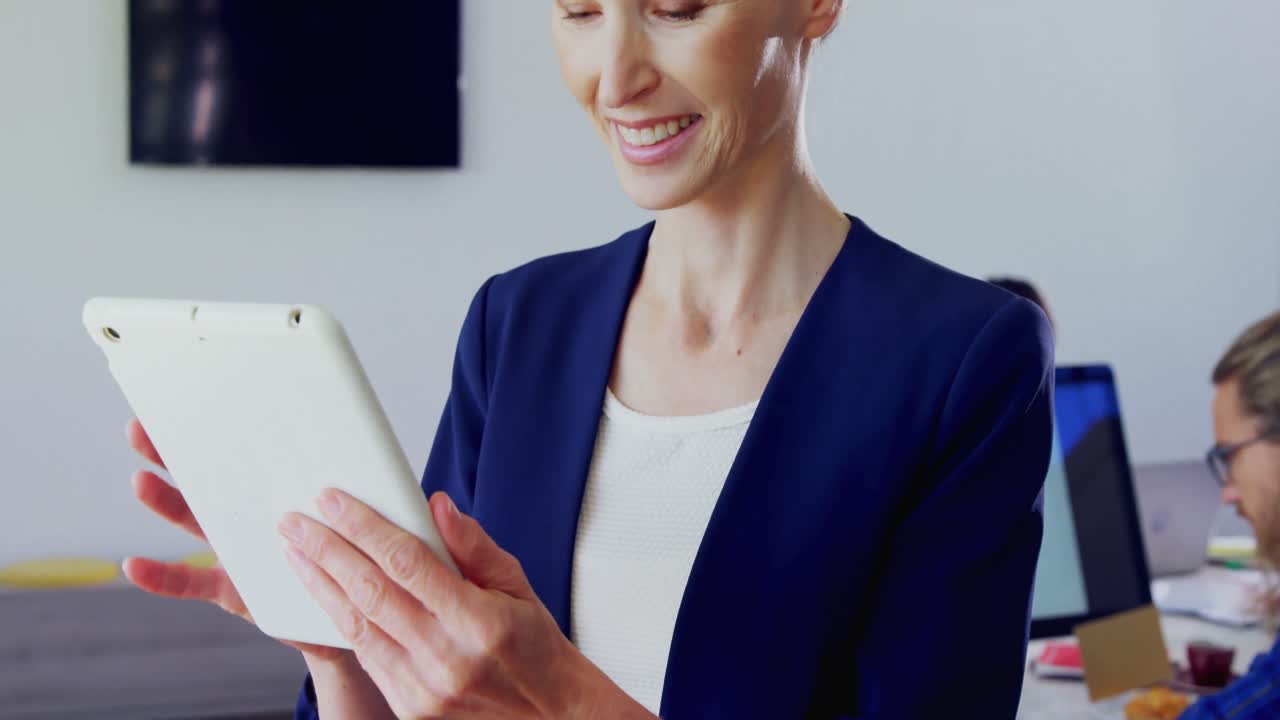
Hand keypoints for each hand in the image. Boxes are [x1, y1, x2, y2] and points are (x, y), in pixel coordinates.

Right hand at [122, 418, 346, 663]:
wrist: (345, 612)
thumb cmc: (348, 554)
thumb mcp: (355, 510)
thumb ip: (356, 479)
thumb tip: (368, 432)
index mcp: (272, 491)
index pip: (239, 454)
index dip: (213, 430)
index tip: (188, 403)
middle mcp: (246, 517)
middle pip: (203, 480)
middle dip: (169, 454)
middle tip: (140, 429)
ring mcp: (233, 551)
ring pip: (192, 521)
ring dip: (163, 502)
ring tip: (140, 481)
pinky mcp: (230, 589)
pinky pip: (189, 582)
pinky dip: (160, 577)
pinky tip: (133, 566)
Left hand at [279, 488, 653, 719]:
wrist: (550, 718)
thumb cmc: (535, 648)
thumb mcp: (518, 588)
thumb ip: (474, 547)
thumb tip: (437, 507)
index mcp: (479, 620)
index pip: (407, 562)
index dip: (364, 527)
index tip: (333, 500)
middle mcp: (447, 657)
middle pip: (371, 592)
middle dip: (326, 551)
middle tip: (295, 522)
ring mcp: (425, 689)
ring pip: (359, 626)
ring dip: (321, 585)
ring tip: (296, 553)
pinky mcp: (411, 710)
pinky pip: (367, 657)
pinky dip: (342, 622)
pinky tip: (325, 596)